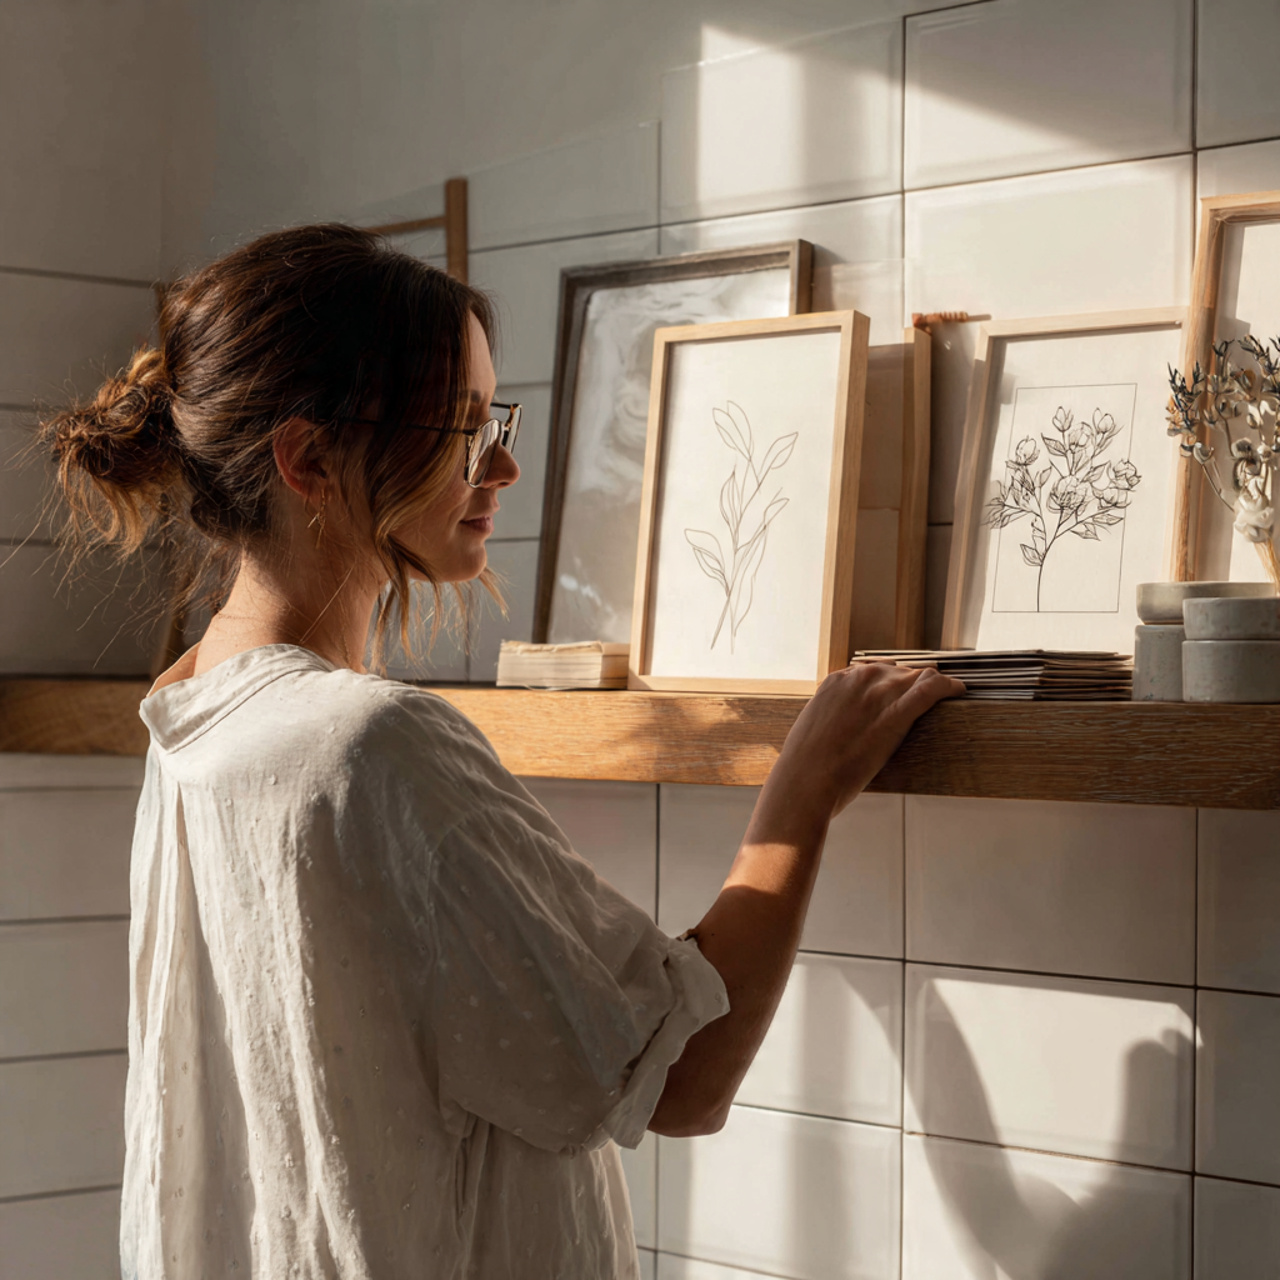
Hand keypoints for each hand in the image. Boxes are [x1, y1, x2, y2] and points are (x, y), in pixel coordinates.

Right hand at [770, 663, 964, 817]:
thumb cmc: (807, 764)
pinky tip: (959, 691)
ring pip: (920, 676)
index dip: (894, 684)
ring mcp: (879, 693)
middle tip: (925, 703)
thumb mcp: (816, 729)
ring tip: (947, 696)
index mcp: (838, 680)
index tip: (903, 694)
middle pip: (902, 672)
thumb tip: (847, 727)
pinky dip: (950, 687)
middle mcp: (860, 678)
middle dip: (915, 686)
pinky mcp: (896, 714)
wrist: (805, 781)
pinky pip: (932, 690)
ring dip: (934, 686)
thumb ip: (835, 718)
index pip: (877, 671)